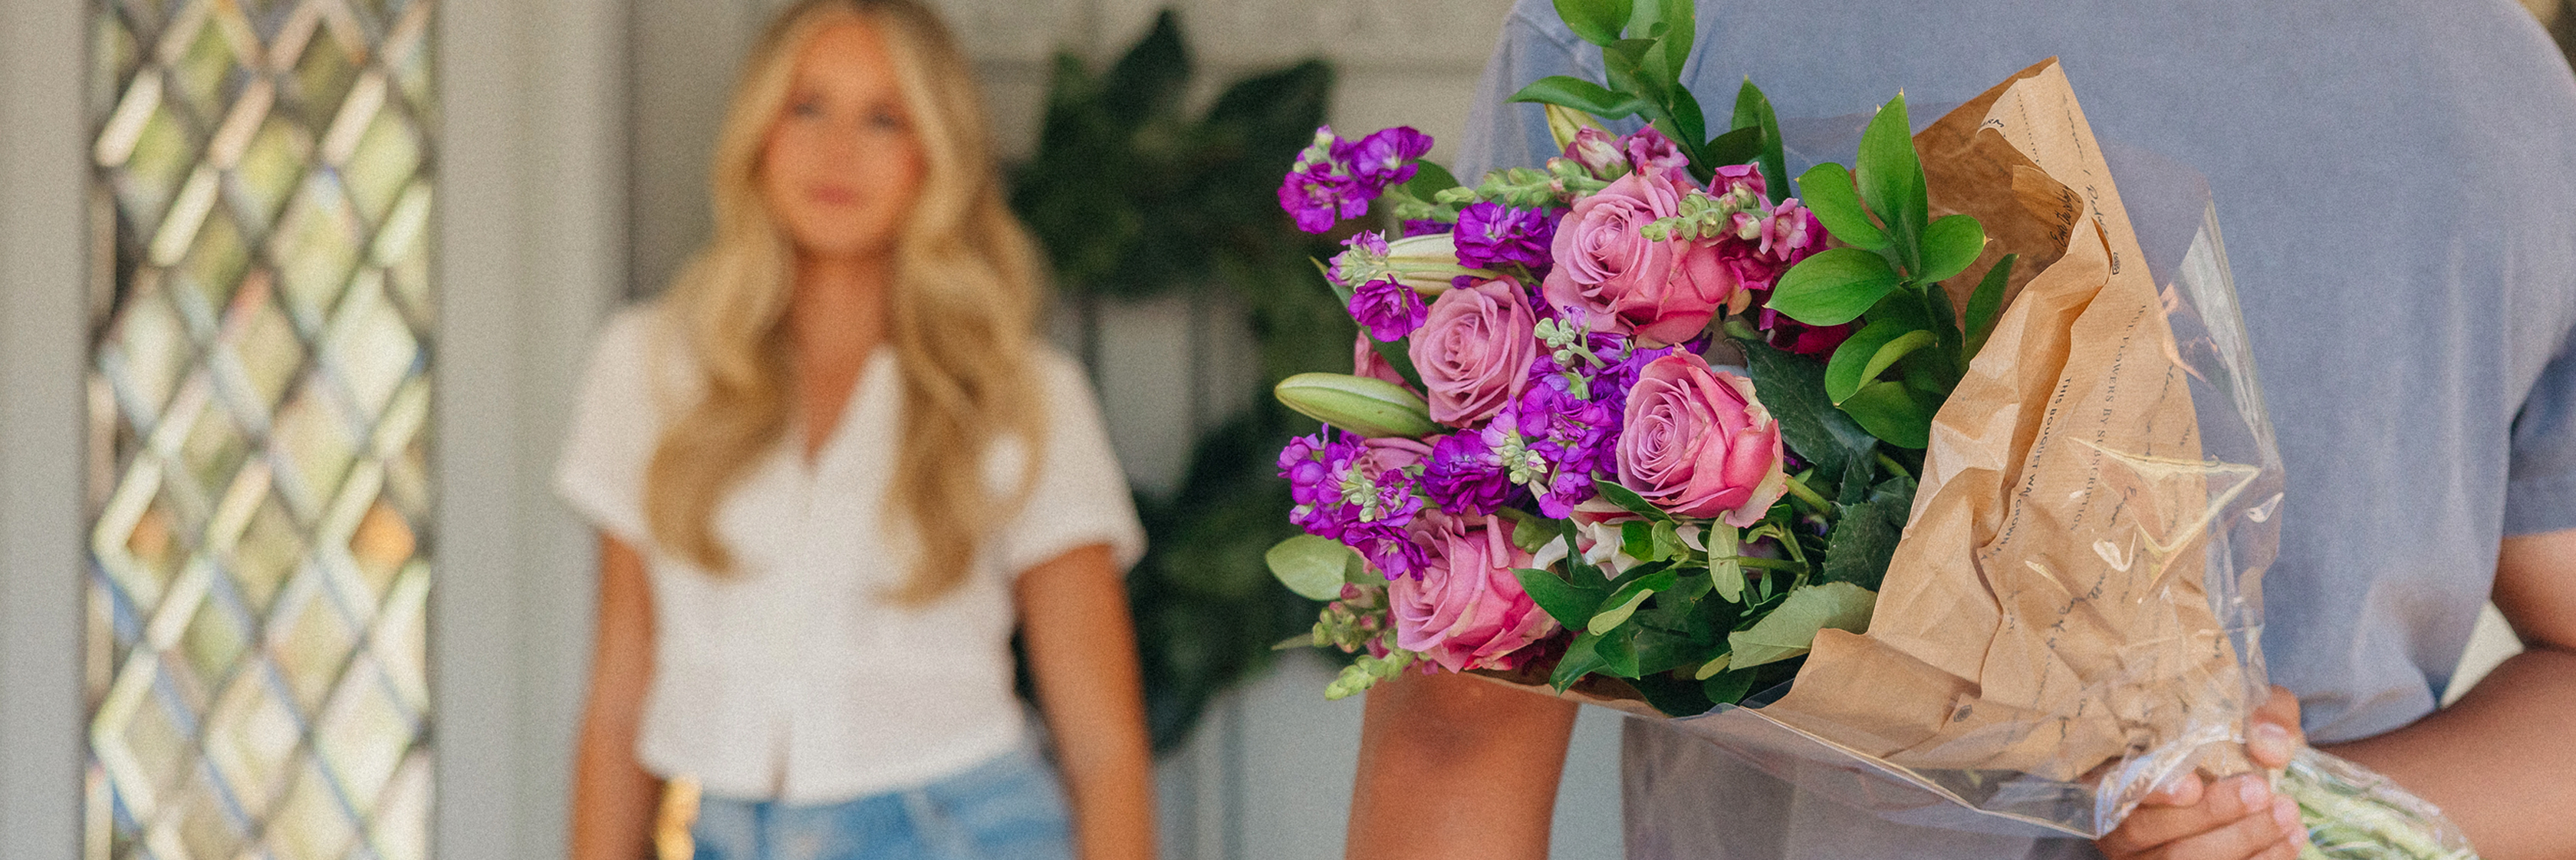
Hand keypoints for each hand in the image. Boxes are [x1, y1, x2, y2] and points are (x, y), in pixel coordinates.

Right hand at [2096, 686, 2309, 859]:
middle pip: (2143, 830)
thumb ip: (2263, 717)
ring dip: (2240, 840)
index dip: (2147, 790)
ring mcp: (2143, 857)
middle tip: (2260, 792)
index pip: (2108, 784)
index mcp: (2109, 772)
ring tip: (2286, 814)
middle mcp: (2114, 822)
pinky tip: (2291, 839)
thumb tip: (2271, 746)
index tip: (2192, 786)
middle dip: (2208, 815)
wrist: (2248, 773)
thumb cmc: (2232, 735)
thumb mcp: (2249, 711)